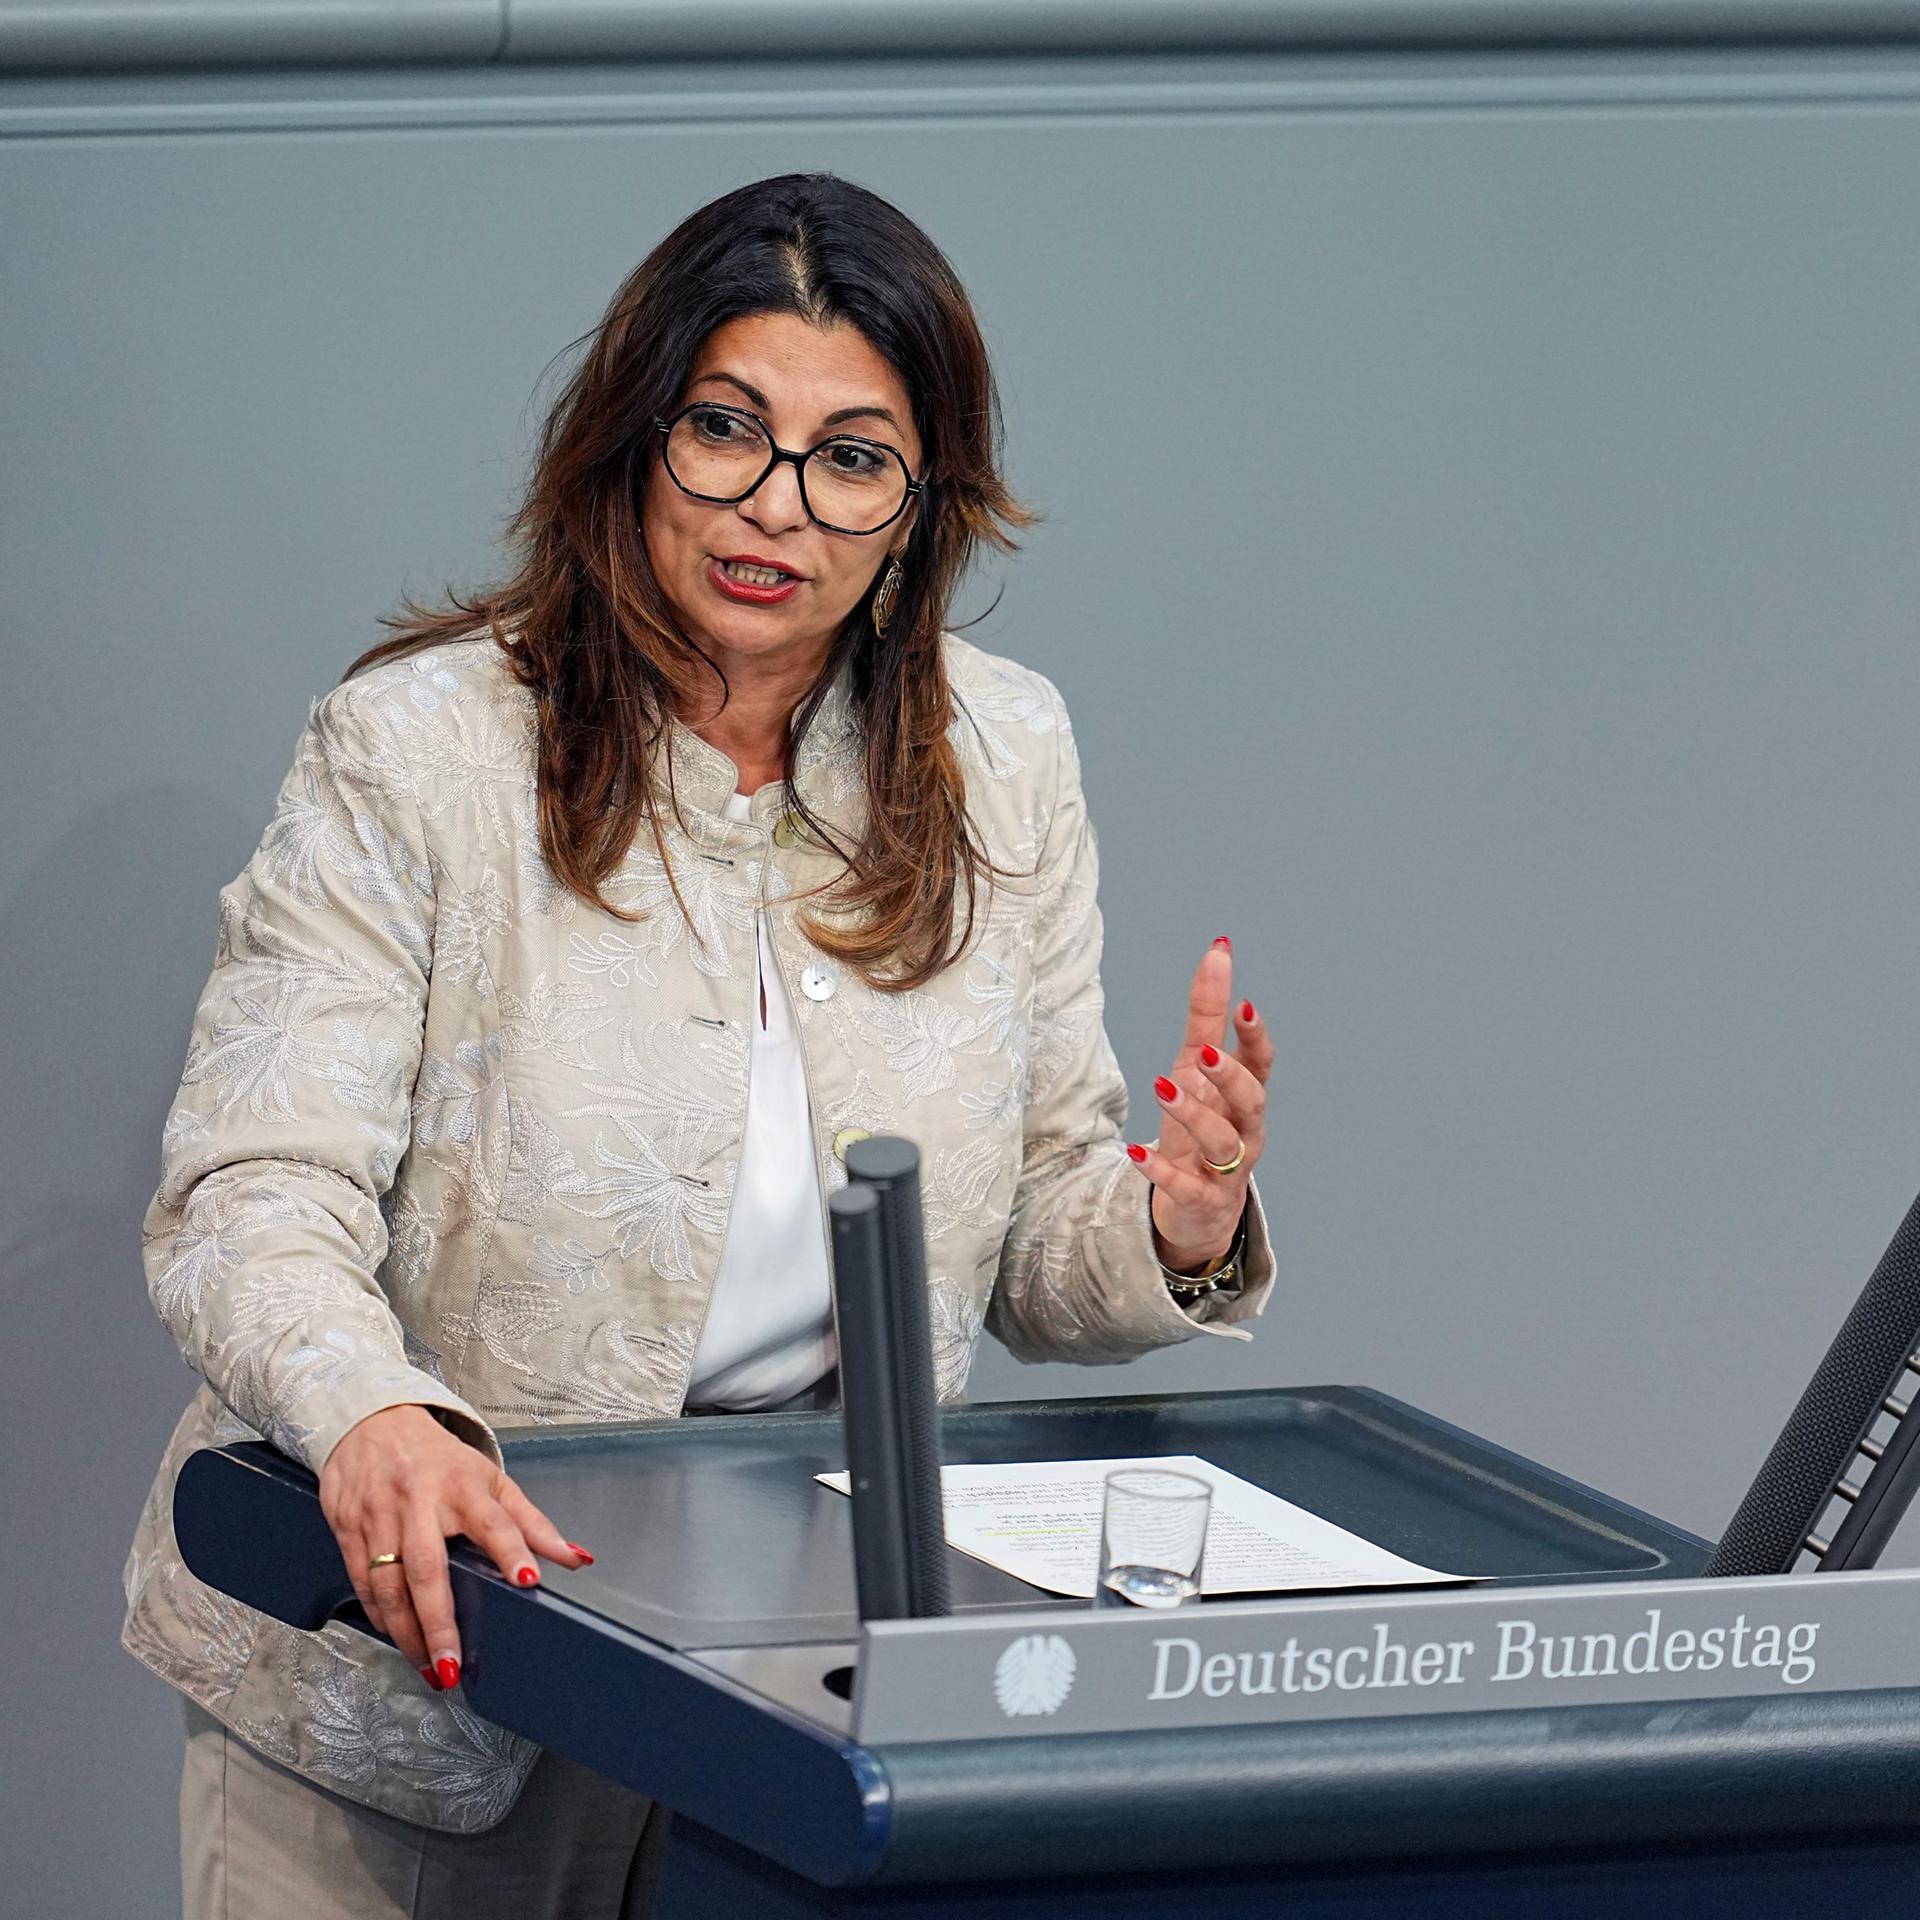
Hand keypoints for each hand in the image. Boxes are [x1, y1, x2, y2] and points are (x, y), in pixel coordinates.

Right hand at [317, 1404, 592, 1691]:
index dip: (514, 1550)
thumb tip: (576, 1558)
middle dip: (441, 1622)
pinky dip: (380, 1615)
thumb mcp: (490, 1479)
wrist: (373, 1421)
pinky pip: (363, 1581)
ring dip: (408, 1632)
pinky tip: (396, 1635)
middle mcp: (420, 1500)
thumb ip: (531, 1522)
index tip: (528, 1580)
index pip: (495, 1521)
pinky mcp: (348, 1527)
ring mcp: (380, 1515)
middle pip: (429, 1568)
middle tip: (454, 1664)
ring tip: (429, 1666)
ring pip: (390, 1584)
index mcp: (462, 1486)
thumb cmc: (437, 1457)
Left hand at [1126, 937, 1272, 1272]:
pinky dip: (1162, 1171)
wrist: (1196, 1207)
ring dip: (1194, 1115)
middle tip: (1206, 1054)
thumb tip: (1219, 949)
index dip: (1256, 1038)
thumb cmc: (1200, 1126)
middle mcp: (1244, 1132)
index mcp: (1244, 1097)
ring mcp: (1226, 1170)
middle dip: (1232, 1077)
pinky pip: (1185, 1187)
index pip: (1262, 1065)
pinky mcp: (1200, 1201)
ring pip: (1222, 1143)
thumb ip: (1208, 1015)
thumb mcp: (1197, 1068)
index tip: (1245, 1006)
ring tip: (1162, 1088)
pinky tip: (1136, 1153)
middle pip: (1252, 1103)